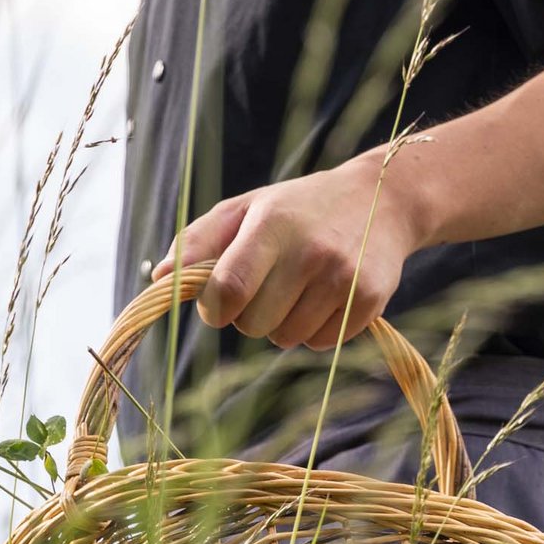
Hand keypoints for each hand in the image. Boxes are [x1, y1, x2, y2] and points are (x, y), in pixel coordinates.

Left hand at [150, 152, 430, 350]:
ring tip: (299, 288)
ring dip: (282, 325)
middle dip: (249, 315)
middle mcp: (310, 251)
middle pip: (253, 325)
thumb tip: (158, 281)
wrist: (385, 198)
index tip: (219, 304)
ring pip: (286, 339)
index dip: (214, 309)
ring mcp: (343, 278)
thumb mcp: (247, 208)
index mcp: (272, 225)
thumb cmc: (300, 208)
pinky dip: (315, 330)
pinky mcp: (369, 300)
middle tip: (267, 286)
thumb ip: (198, 242)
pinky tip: (326, 297)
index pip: (228, 290)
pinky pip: (320, 344)